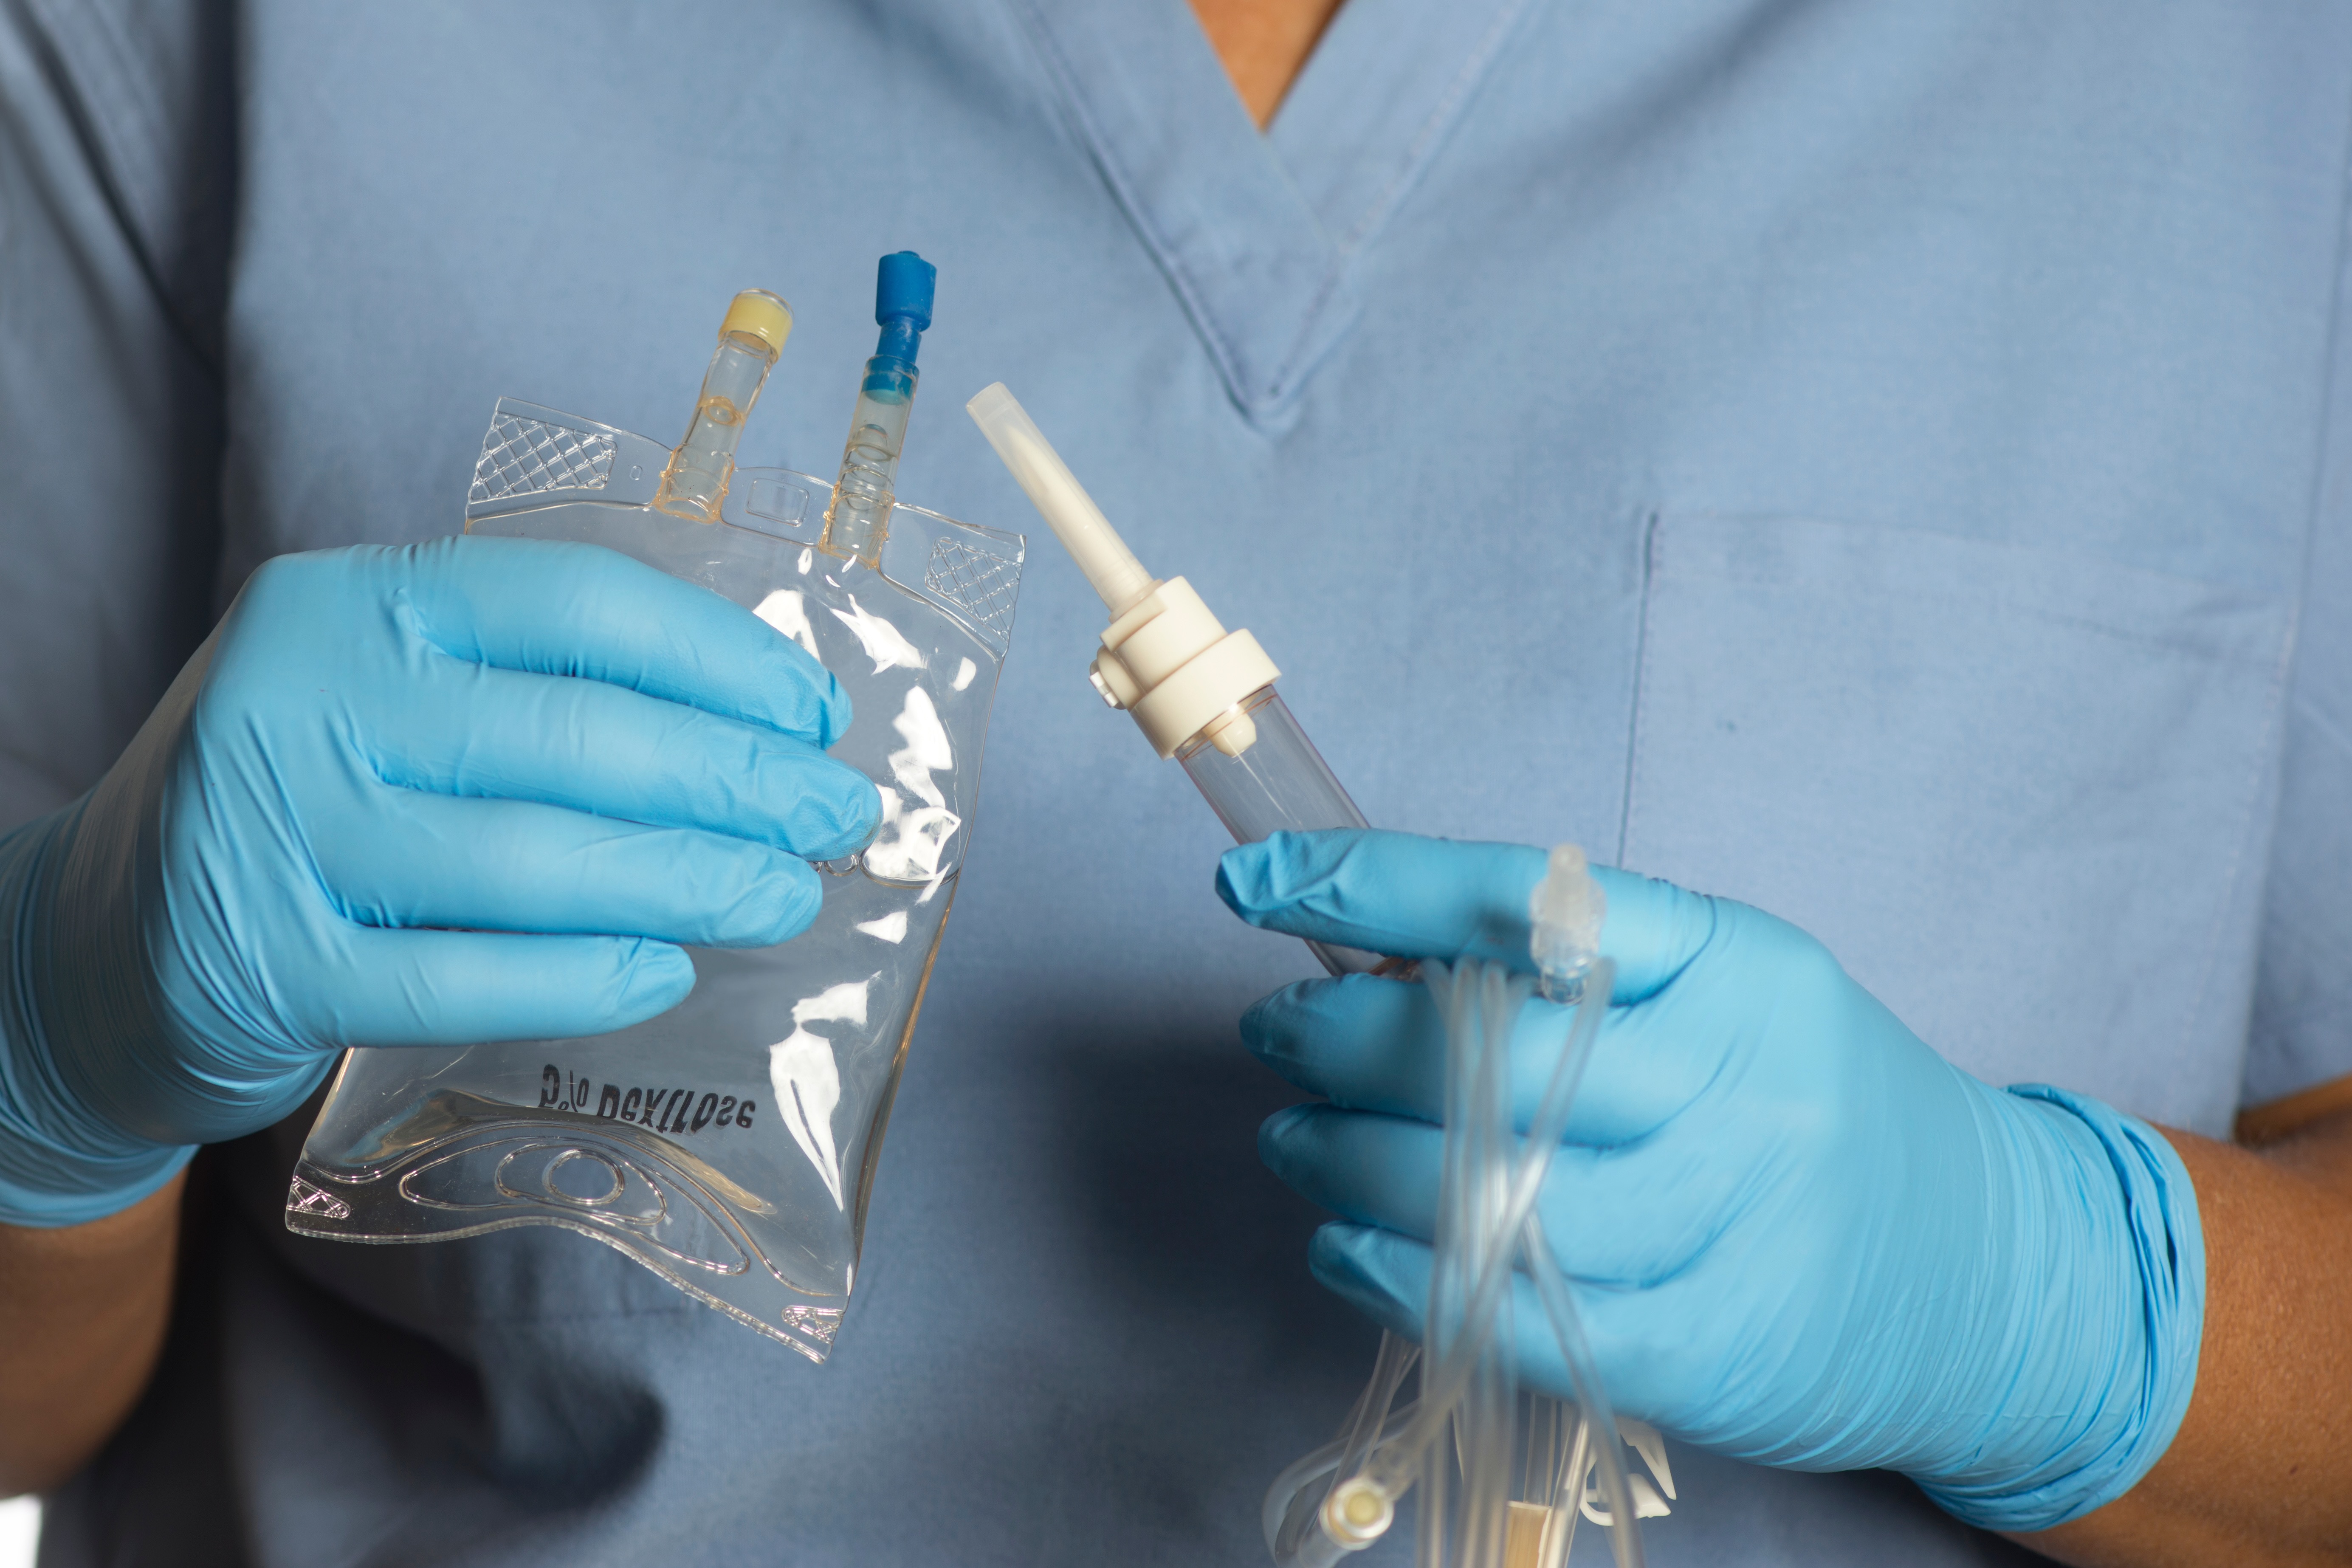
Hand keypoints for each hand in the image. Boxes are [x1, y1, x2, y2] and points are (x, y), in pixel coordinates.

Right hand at [0, 538, 878, 1224]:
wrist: (101, 935)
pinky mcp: (270, 965)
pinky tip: (664, 971)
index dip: (717, 658)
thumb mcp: (394, 698)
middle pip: (576, 737)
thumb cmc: (306, 798)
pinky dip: (582, 978)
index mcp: (356, 602)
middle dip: (736, 780)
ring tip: (783, 896)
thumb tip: (760, 731)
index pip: (575, 604)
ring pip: (534, 860)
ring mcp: (278, 833)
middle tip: (837, 819)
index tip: (813, 714)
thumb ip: (540, 693)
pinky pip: (463, 978)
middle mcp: (306, 697)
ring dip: (687, 881)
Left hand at [1220, 829, 2202, 1531]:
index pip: (1533, 899)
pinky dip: (1401, 1279)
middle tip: (1278, 1031)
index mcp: (1740, 965)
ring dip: (1351, 1161)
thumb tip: (1376, 961)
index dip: (1379, 884)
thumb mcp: (1730, 997)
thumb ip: (1579, 977)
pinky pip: (1521, 1312)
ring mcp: (1730, 1221)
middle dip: (1345, 1037)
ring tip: (1294, 1138)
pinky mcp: (1711, 1348)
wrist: (1991, 1274)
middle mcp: (1740, 1083)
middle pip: (1494, 1050)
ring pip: (1491, 1188)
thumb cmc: (1811, 1110)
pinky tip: (1342, 1248)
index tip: (1262, 880)